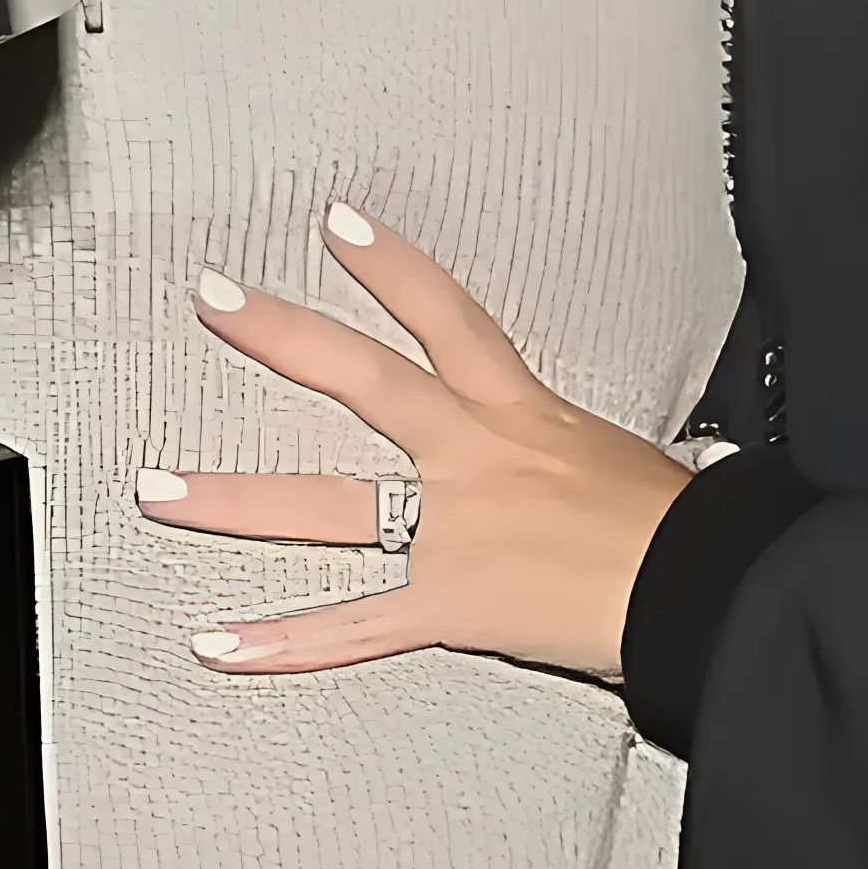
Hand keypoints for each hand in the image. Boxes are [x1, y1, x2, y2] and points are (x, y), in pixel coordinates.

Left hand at [137, 201, 699, 683]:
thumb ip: (590, 456)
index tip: (339, 225)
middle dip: (280, 336)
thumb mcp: (639, 463)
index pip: (448, 317)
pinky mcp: (447, 605)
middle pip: (362, 379)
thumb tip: (626, 463)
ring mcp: (450, 531)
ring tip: (158, 489)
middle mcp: (473, 458)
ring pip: (324, 504)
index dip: (392, 265)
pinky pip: (350, 626)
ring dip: (233, 499)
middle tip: (215, 301)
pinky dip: (282, 642)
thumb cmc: (691, 533)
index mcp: (522, 414)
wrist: (709, 592)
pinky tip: (219, 643)